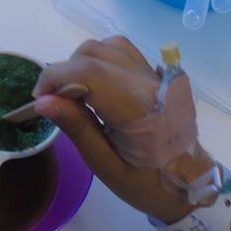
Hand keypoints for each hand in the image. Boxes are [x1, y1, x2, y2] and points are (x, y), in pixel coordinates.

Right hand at [33, 37, 211, 222]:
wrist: (191, 184)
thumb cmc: (147, 184)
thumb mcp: (105, 165)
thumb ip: (76, 127)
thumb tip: (43, 101)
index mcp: (137, 107)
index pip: (87, 71)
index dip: (55, 77)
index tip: (39, 100)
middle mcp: (147, 82)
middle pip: (93, 54)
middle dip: (63, 72)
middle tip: (53, 102)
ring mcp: (154, 75)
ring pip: (107, 47)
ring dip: (80, 63)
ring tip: (72, 94)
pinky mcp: (156, 75)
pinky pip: (122, 53)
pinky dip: (99, 61)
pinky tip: (93, 85)